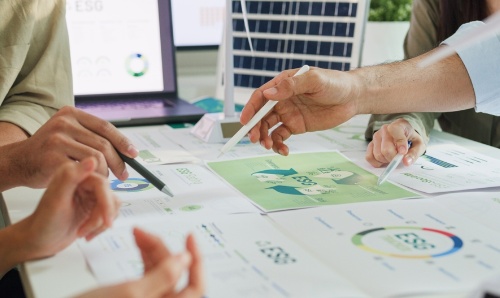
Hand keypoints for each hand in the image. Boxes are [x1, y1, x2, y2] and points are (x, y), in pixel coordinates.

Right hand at [3, 106, 137, 188]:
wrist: (18, 162)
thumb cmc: (48, 152)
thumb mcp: (68, 135)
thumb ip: (91, 137)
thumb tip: (125, 148)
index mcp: (71, 114)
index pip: (105, 127)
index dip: (122, 141)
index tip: (133, 154)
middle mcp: (64, 123)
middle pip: (103, 144)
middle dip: (118, 162)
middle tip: (123, 174)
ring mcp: (57, 139)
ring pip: (97, 158)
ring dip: (104, 172)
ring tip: (103, 179)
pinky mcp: (53, 158)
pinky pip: (84, 170)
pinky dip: (91, 178)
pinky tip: (90, 182)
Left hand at [15, 157, 119, 260]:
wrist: (39, 240)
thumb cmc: (44, 222)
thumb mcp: (56, 199)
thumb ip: (71, 177)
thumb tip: (92, 160)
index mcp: (74, 174)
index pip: (102, 184)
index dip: (106, 203)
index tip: (106, 220)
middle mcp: (84, 181)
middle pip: (109, 196)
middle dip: (101, 217)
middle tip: (88, 231)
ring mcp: (91, 194)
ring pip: (112, 205)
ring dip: (100, 223)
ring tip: (83, 233)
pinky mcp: (95, 205)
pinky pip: (111, 213)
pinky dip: (101, 227)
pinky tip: (87, 233)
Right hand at [78, 228, 203, 297]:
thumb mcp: (131, 293)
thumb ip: (163, 276)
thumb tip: (186, 260)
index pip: (197, 287)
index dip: (198, 261)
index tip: (190, 237)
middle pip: (174, 274)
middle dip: (162, 249)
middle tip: (144, 232)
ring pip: (160, 272)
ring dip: (151, 250)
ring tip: (137, 233)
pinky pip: (147, 275)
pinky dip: (144, 258)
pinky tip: (138, 244)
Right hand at [240, 67, 358, 155]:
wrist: (353, 97)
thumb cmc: (335, 83)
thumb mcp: (314, 81)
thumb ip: (291, 86)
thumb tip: (268, 94)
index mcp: (283, 84)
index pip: (260, 97)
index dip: (250, 109)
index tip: (244, 122)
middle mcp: (282, 99)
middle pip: (261, 115)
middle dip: (255, 127)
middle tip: (255, 139)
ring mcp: (288, 113)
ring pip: (268, 127)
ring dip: (265, 137)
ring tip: (269, 146)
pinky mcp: (296, 126)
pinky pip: (281, 136)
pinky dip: (278, 145)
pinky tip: (283, 151)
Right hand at [365, 118, 425, 167]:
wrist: (403, 135)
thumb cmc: (411, 139)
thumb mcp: (419, 145)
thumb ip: (414, 153)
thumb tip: (406, 162)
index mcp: (398, 125)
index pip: (394, 130)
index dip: (399, 143)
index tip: (403, 152)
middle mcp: (384, 129)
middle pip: (386, 149)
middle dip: (393, 158)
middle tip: (399, 158)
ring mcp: (375, 136)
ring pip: (378, 155)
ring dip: (386, 160)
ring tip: (392, 157)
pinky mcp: (370, 144)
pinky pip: (369, 157)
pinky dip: (377, 162)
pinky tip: (384, 160)